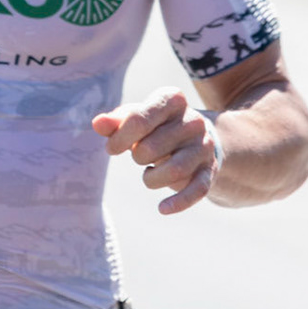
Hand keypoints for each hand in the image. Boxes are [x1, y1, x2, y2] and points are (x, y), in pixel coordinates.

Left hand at [91, 87, 219, 215]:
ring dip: (151, 179)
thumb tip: (97, 124)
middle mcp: (193, 120)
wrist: (194, 140)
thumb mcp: (136, 119)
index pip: (139, 119)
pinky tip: (162, 208)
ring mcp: (204, 146)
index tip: (112, 149)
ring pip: (174, 170)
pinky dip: (178, 202)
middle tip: (140, 156)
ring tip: (149, 175)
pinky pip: (197, 190)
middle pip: (151, 148)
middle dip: (137, 158)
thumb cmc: (156, 127)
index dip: (119, 138)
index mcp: (172, 99)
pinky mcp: (210, 170)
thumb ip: (115, 122)